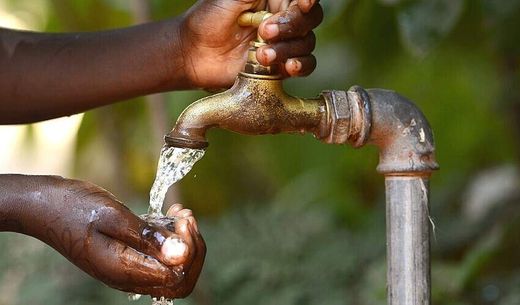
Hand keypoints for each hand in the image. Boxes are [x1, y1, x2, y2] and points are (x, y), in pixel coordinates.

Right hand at [0, 175, 204, 298]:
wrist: (44, 206)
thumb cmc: (74, 207)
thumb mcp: (113, 216)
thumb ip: (147, 237)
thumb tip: (181, 254)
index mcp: (123, 270)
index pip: (178, 277)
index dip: (189, 251)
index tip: (183, 221)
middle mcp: (128, 277)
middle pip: (180, 279)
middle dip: (192, 249)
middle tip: (186, 218)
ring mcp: (127, 269)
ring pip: (171, 269)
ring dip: (183, 242)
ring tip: (179, 213)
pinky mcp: (126, 258)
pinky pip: (157, 258)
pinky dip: (170, 240)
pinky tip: (168, 217)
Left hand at [179, 0, 322, 87]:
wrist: (193, 53)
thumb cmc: (209, 18)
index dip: (307, 1)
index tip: (303, 3)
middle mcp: (282, 19)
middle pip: (310, 20)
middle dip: (291, 25)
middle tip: (264, 31)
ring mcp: (283, 44)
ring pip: (306, 44)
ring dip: (287, 49)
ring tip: (261, 55)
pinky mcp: (280, 67)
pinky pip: (305, 66)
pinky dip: (301, 66)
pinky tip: (288, 67)